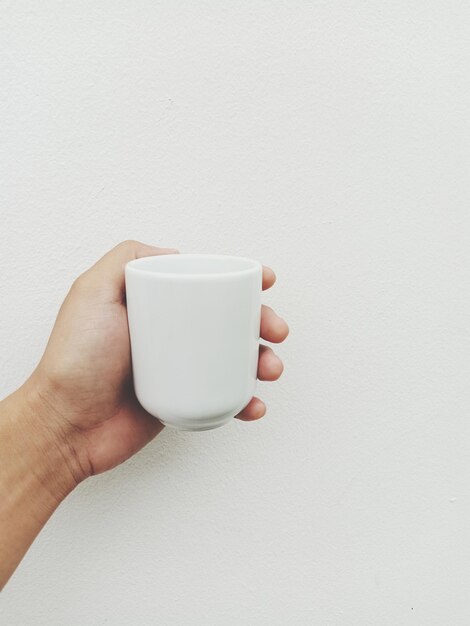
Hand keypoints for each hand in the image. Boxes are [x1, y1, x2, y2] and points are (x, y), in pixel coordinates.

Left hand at [24, 241, 288, 483]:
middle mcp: (170, 334)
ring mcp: (179, 368)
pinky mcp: (184, 400)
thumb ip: (125, 258)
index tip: (265, 281)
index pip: (207, 286)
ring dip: (262, 361)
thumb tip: (174, 252)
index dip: (241, 282)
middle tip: (276, 330)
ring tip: (271, 368)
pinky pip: (224, 397)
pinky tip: (253, 404)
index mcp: (155, 306)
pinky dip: (245, 400)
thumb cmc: (75, 360)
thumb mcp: (92, 292)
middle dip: (262, 322)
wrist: (66, 425)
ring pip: (234, 359)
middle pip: (229, 321)